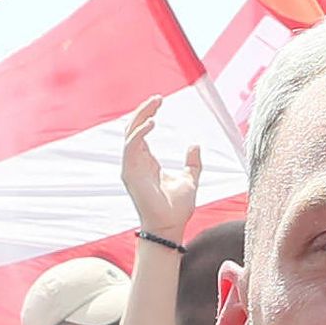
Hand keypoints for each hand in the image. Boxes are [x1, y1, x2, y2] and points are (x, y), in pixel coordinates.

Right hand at [120, 95, 202, 239]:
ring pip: (130, 134)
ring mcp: (130, 167)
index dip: (148, 115)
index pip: (141, 132)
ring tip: (155, 104)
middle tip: (158, 98)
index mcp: (147, 163)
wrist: (171, 226)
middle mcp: (135, 162)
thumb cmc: (178, 209)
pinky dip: (140, 133)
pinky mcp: (130, 173)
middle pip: (133, 129)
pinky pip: (131, 147)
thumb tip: (195, 144)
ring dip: (141, 117)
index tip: (160, 101)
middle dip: (143, 111)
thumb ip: (193, 163)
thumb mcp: (190, 180)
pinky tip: (152, 122)